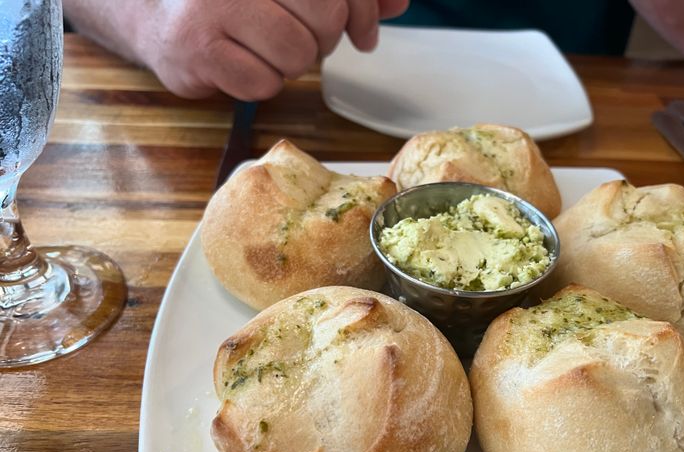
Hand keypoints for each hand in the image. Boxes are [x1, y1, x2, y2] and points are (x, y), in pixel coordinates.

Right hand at [128, 0, 407, 99]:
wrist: (158, 14)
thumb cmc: (236, 3)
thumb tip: (397, 3)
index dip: (362, 12)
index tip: (363, 33)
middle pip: (324, 17)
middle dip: (322, 40)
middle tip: (301, 39)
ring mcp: (215, 7)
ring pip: (296, 55)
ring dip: (290, 65)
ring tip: (264, 50)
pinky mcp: (198, 47)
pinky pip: (262, 83)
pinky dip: (260, 84)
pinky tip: (241, 65)